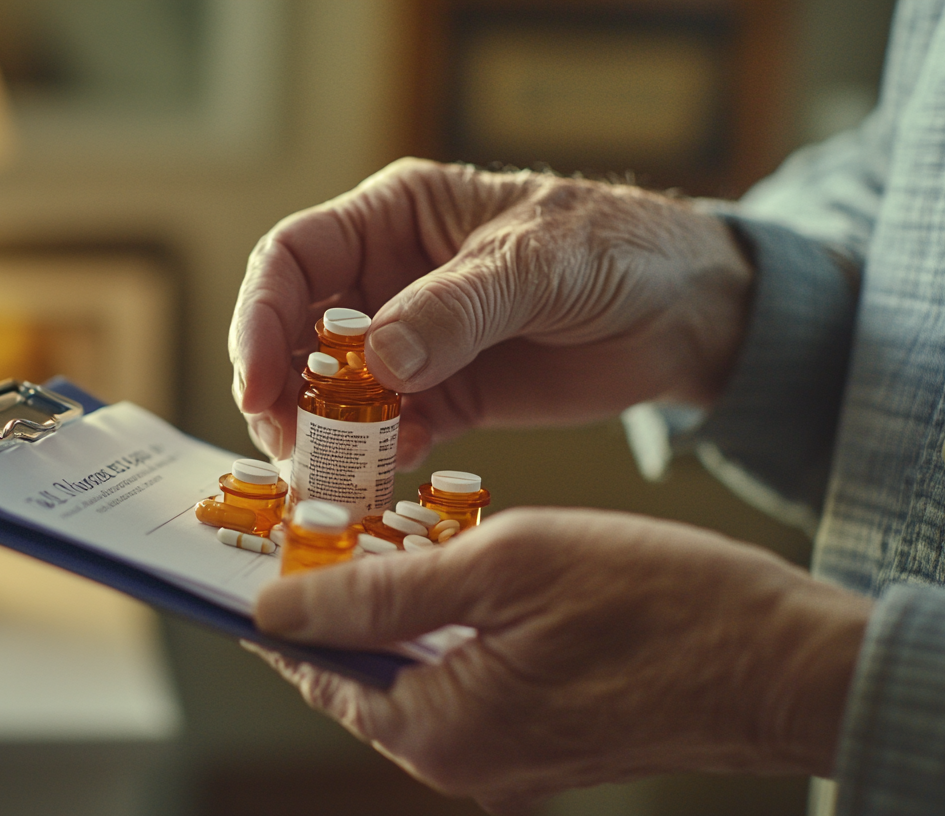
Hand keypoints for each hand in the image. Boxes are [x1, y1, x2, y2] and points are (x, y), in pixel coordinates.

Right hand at [230, 158, 752, 466]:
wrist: (687, 313)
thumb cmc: (616, 249)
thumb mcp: (538, 262)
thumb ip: (459, 307)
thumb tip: (379, 359)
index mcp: (395, 218)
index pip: (295, 259)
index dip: (261, 318)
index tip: (258, 382)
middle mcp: (388, 280)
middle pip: (297, 334)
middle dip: (280, 390)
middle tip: (284, 445)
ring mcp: (413, 346)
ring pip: (333, 392)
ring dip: (318, 434)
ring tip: (322, 476)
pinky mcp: (445, 400)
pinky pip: (387, 433)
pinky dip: (374, 457)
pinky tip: (382, 474)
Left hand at [251, 508, 871, 813]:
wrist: (788, 663)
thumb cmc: (661, 601)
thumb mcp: (506, 565)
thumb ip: (381, 593)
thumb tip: (275, 607)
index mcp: (440, 730)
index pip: (315, 670)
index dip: (284, 601)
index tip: (259, 543)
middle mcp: (464, 763)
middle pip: (362, 676)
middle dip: (342, 597)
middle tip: (333, 517)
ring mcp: (509, 760)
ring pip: (417, 674)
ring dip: (400, 608)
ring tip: (396, 530)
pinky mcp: (546, 743)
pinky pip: (469, 683)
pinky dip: (453, 629)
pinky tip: (464, 568)